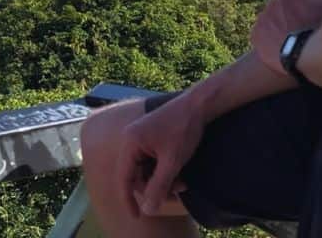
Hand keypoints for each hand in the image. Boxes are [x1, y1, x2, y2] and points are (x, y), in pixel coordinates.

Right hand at [117, 91, 203, 218]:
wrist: (198, 105)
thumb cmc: (183, 129)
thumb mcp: (172, 161)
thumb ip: (158, 186)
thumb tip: (147, 210)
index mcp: (130, 143)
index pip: (124, 177)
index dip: (128, 199)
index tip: (136, 216)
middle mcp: (131, 140)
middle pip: (136, 175)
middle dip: (155, 187)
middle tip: (178, 191)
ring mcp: (140, 138)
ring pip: (146, 170)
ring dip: (162, 180)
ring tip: (182, 183)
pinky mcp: (150, 138)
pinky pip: (151, 161)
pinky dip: (164, 170)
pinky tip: (179, 173)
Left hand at [251, 0, 321, 76]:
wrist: (301, 55)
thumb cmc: (319, 29)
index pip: (294, 2)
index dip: (302, 13)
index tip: (308, 23)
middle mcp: (272, 3)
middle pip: (281, 11)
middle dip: (288, 19)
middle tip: (299, 34)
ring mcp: (262, 19)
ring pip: (270, 23)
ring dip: (277, 29)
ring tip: (289, 43)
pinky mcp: (254, 34)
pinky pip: (261, 35)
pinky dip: (267, 40)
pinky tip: (279, 49)